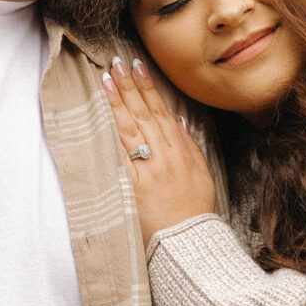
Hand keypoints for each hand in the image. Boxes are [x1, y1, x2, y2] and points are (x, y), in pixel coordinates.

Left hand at [102, 55, 216, 246]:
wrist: (187, 242)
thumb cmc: (194, 211)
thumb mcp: (202, 174)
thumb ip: (190, 146)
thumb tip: (178, 121)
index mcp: (181, 151)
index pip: (161, 111)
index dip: (148, 87)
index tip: (137, 66)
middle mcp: (165, 156)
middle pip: (144, 114)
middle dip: (129, 86)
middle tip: (116, 63)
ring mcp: (149, 170)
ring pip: (131, 129)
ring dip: (118, 102)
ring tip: (106, 80)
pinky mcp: (135, 186)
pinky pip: (121, 156)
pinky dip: (112, 135)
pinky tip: (103, 117)